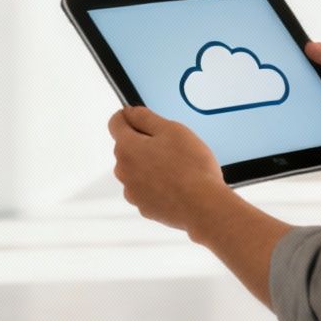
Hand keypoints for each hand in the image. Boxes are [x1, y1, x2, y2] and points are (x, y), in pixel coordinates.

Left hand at [108, 105, 230, 233]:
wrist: (203, 205)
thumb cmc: (191, 167)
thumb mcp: (171, 129)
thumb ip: (145, 117)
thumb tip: (130, 112)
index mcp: (127, 147)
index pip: (116, 122)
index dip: (131, 116)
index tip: (144, 119)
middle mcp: (123, 171)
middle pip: (127, 147)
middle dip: (145, 143)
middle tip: (172, 146)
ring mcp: (132, 192)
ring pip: (137, 169)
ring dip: (150, 165)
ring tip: (177, 168)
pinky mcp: (144, 207)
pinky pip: (146, 189)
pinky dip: (156, 185)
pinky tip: (176, 184)